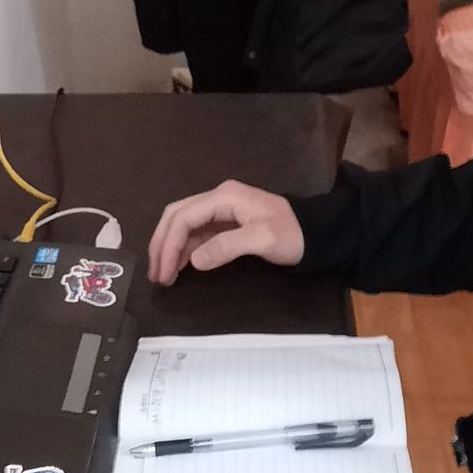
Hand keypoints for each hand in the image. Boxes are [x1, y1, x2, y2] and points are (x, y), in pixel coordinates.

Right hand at [146, 179, 304, 285]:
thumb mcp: (263, 240)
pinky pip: (197, 233)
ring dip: (170, 247)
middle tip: (156, 274)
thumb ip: (227, 247)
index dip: (168, 244)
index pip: (184, 217)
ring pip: (184, 224)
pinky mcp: (226, 223)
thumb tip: (193, 261)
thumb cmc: (293, 235)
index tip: (163, 272)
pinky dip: (184, 249)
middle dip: (162, 244)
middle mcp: (218, 198)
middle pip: (177, 216)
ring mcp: (222, 210)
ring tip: (163, 275)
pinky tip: (180, 266)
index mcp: (224, 197)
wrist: (317, 233)